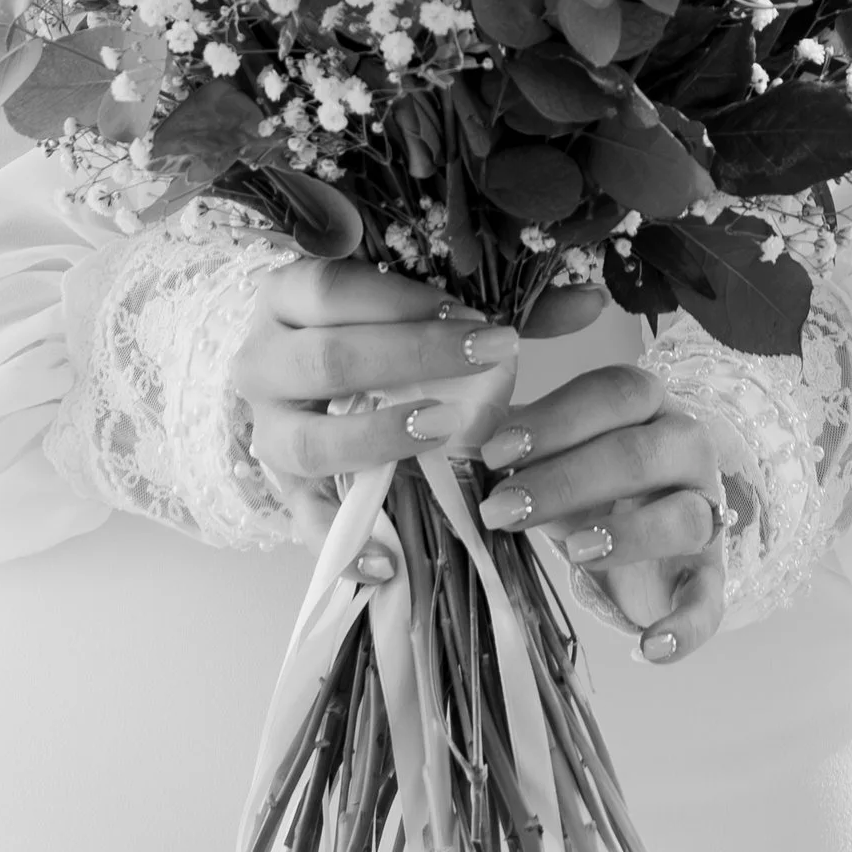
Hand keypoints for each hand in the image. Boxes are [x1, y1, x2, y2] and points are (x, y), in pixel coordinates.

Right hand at [232, 258, 527, 540]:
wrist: (299, 379)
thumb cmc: (371, 334)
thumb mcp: (417, 306)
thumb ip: (499, 303)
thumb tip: (590, 300)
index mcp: (286, 297)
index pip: (334, 290)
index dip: (402, 302)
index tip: (472, 316)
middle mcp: (261, 360)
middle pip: (325, 358)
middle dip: (410, 359)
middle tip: (485, 360)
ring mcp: (266, 430)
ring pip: (306, 442)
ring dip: (377, 439)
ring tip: (442, 432)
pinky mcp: (282, 490)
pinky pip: (304, 524)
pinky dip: (345, 547)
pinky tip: (392, 561)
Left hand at [472, 362, 749, 664]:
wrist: (640, 532)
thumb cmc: (586, 479)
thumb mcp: (551, 452)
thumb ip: (514, 440)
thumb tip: (453, 435)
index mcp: (646, 405)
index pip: (613, 393)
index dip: (555, 420)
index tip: (496, 452)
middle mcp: (685, 449)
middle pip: (639, 453)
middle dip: (566, 480)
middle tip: (502, 508)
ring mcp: (704, 512)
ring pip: (683, 518)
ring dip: (627, 536)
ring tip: (572, 553)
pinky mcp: (708, 575)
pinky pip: (710, 601)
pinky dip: (686, 628)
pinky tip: (648, 648)